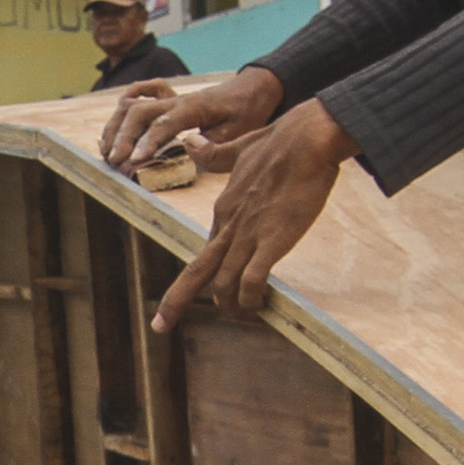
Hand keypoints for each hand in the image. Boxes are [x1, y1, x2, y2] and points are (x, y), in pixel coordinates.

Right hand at [102, 65, 281, 169]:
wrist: (252, 89)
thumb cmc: (245, 113)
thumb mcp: (239, 132)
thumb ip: (215, 145)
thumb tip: (188, 147)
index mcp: (194, 108)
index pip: (165, 123)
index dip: (148, 142)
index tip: (134, 160)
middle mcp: (176, 100)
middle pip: (139, 111)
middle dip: (124, 136)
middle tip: (115, 161)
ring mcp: (169, 97)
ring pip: (132, 105)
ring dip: (116, 127)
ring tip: (107, 151)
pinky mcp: (166, 99)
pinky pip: (138, 95)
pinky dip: (122, 108)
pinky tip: (113, 127)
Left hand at [153, 100, 356, 331]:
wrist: (305, 139)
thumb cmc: (280, 142)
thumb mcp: (239, 149)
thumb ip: (216, 154)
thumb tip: (190, 143)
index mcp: (224, 209)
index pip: (205, 250)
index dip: (196, 275)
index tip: (188, 294)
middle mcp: (229, 225)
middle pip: (196, 271)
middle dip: (175, 301)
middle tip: (159, 325)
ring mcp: (248, 234)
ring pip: (224, 282)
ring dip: (229, 305)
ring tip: (240, 317)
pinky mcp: (271, 240)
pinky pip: (252, 280)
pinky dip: (250, 299)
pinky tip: (257, 308)